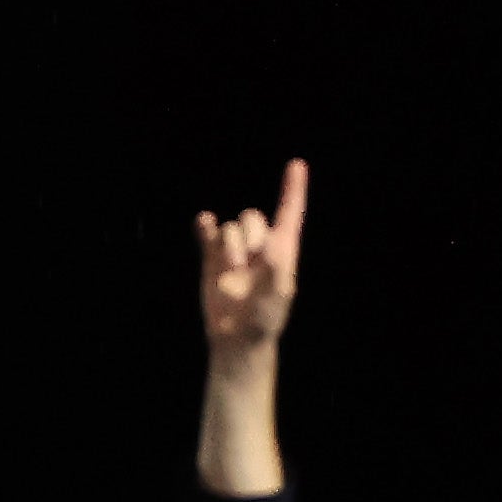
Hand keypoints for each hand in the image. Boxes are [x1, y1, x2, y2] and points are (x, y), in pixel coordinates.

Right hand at [195, 157, 307, 349]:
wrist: (237, 337)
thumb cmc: (265, 317)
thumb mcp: (278, 294)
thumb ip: (275, 268)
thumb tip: (267, 247)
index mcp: (282, 249)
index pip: (289, 212)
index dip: (293, 189)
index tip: (296, 165)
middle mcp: (258, 245)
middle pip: (251, 217)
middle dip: (249, 232)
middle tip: (249, 258)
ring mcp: (234, 251)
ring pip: (229, 227)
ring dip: (229, 244)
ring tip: (231, 268)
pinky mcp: (212, 259)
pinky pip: (208, 233)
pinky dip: (205, 226)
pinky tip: (204, 223)